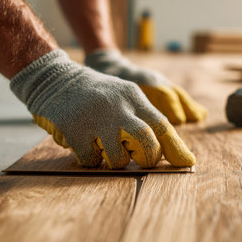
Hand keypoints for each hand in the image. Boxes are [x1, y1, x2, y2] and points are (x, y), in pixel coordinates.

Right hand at [10, 50, 194, 168]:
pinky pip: (91, 160)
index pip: (162, 124)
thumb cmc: (94, 94)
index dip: (176, 147)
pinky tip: (84, 144)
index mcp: (133, 96)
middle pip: (147, 143)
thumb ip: (142, 117)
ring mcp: (96, 118)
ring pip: (119, 158)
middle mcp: (119, 106)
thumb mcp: (122, 95)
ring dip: (114, 160)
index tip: (188, 163)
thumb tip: (163, 147)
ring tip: (105, 147)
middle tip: (139, 160)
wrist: (54, 78)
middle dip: (147, 158)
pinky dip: (90, 159)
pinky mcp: (75, 130)